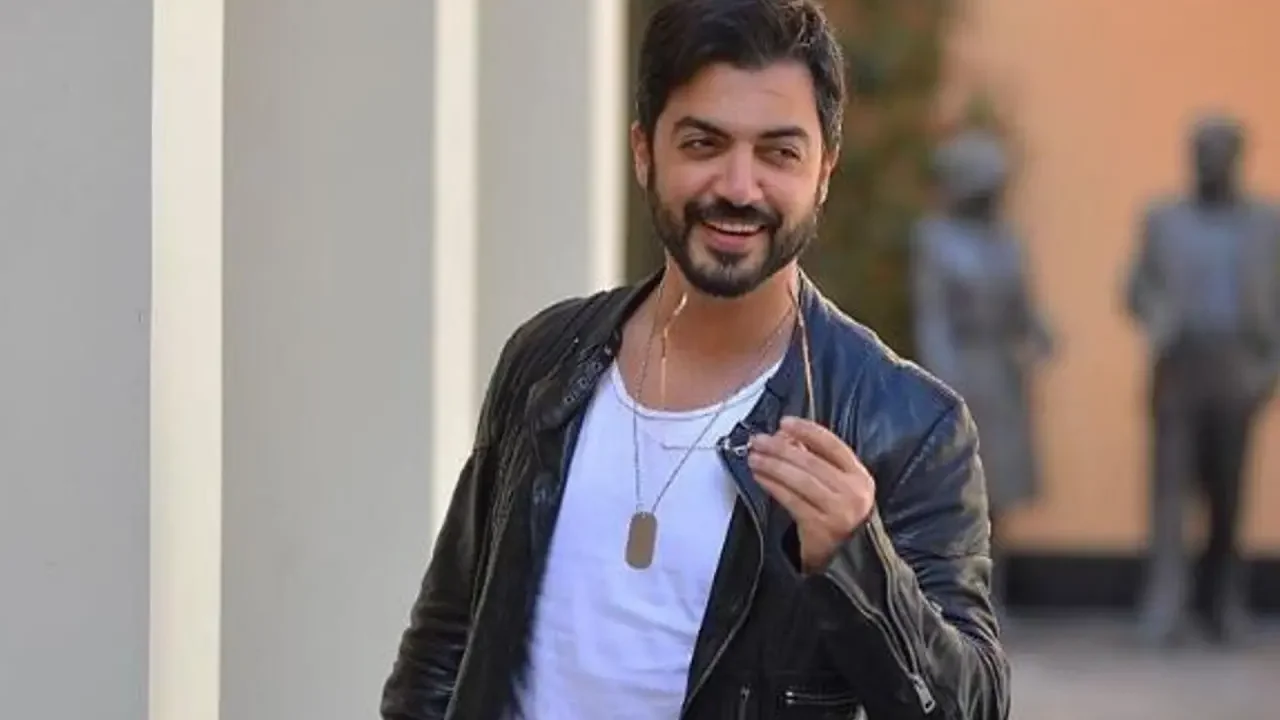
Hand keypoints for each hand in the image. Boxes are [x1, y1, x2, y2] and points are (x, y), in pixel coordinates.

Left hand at [747, 416, 875, 572]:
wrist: (846, 556)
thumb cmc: (838, 514)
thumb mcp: (837, 485)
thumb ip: (816, 460)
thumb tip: (784, 436)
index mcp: (860, 476)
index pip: (833, 445)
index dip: (807, 431)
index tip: (785, 422)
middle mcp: (853, 493)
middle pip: (812, 462)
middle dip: (781, 448)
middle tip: (758, 440)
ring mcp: (838, 511)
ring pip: (799, 480)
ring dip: (772, 465)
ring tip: (754, 457)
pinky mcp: (820, 527)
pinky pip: (791, 500)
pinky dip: (772, 485)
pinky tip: (760, 477)